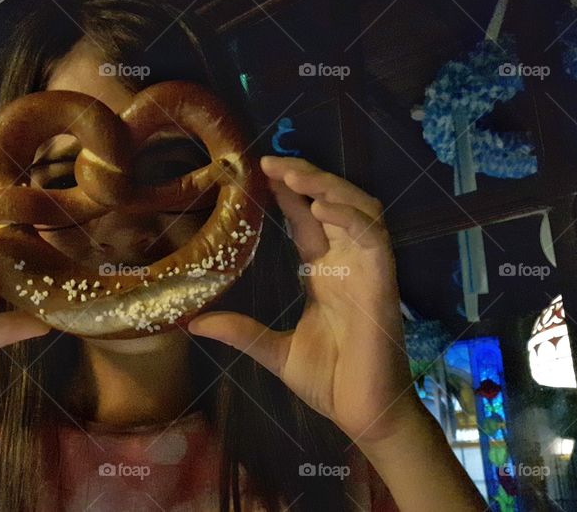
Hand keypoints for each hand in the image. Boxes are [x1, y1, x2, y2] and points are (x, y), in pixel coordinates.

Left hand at [189, 156, 421, 445]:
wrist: (363, 414)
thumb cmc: (329, 382)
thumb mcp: (273, 352)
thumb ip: (240, 332)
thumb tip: (193, 323)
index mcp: (325, 275)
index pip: (308, 222)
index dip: (289, 195)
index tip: (260, 172)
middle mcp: (348, 265)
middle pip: (333, 203)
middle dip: (306, 177)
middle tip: (270, 162)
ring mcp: (368, 271)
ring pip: (358, 210)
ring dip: (328, 186)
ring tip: (292, 174)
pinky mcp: (383, 284)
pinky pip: (374, 239)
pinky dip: (350, 218)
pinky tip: (322, 207)